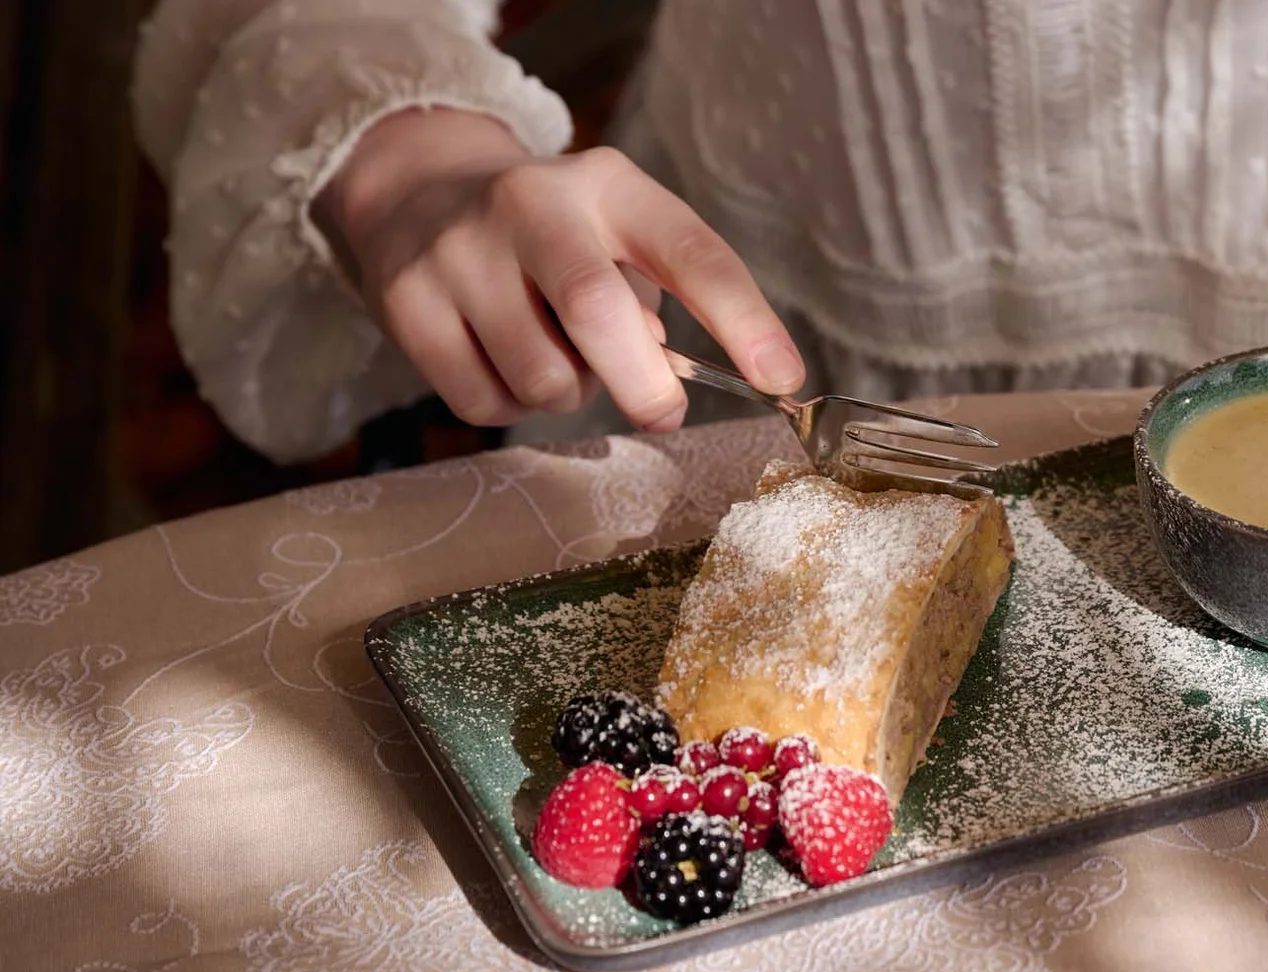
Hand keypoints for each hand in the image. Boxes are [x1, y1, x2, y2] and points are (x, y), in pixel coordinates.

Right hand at [315, 107, 804, 431]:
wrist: (418, 195)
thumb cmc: (553, 237)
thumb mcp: (616, 235)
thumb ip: (655, 294)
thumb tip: (663, 374)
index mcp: (608, 185)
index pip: (691, 252)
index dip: (743, 320)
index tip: (782, 378)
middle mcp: (530, 204)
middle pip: (598, 313)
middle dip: (643, 386)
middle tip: (661, 412)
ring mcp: (459, 251)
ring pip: (541, 376)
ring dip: (568, 395)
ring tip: (557, 357)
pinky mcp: (407, 303)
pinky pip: (484, 401)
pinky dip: (511, 406)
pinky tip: (503, 362)